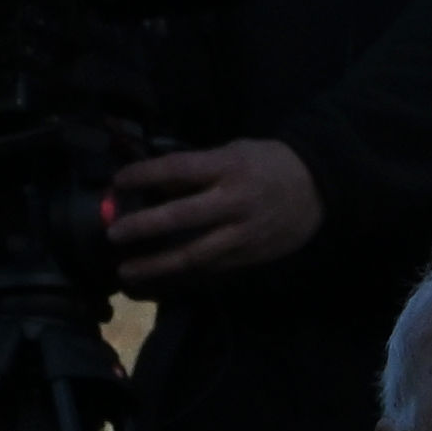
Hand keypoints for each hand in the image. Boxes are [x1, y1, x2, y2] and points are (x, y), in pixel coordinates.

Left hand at [107, 137, 325, 283]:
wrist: (318, 188)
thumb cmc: (269, 163)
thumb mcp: (234, 152)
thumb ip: (199, 170)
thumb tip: (158, 187)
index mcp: (229, 167)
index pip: (178, 170)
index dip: (145, 176)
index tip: (118, 182)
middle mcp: (233, 202)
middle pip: (180, 217)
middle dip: (143, 227)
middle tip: (113, 235)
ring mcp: (242, 234)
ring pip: (193, 254)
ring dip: (156, 265)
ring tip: (127, 272)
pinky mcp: (248, 257)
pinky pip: (209, 268)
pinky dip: (181, 274)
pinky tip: (159, 278)